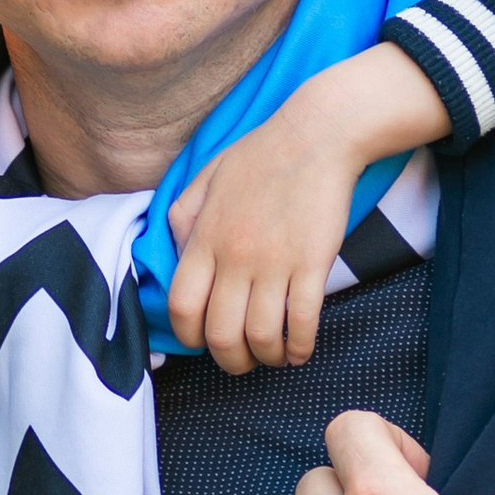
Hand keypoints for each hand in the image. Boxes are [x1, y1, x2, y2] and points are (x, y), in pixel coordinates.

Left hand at [165, 41, 446, 373]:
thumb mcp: (205, 178)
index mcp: (204, 238)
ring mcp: (275, 263)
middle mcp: (234, 257)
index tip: (203, 340)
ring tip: (275, 356)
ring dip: (267, 357)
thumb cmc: (261, 154)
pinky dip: (300, 346)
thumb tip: (177, 256)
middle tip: (242, 360)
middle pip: (220, 333)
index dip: (189, 336)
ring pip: (261, 335)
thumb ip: (183, 218)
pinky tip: (301, 349)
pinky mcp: (312, 264)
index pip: (182, 306)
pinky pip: (302, 322)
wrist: (316, 134)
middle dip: (230, 360)